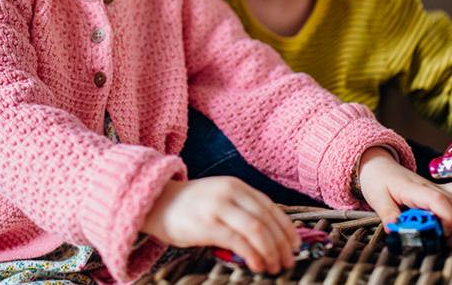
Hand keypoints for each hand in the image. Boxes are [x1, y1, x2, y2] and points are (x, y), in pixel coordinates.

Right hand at [142, 177, 299, 273]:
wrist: (156, 203)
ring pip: (257, 230)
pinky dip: (253, 255)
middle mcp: (230, 193)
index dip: (286, 228)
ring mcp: (218, 207)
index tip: (295, 245)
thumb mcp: (219, 198)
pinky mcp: (207, 225)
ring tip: (275, 267)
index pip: (270, 207)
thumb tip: (269, 234)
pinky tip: (258, 265)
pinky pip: (239, 241)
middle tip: (288, 261)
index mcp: (236, 186)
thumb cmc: (189, 206)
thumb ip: (241, 209)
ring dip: (270, 252)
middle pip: (266, 220)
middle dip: (281, 244)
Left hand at [357, 148, 451, 246]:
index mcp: (414, 189)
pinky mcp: (441, 191)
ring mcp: (438, 188)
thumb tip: (396, 232)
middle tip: (445, 243)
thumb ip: (388, 215)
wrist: (379, 167)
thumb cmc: (379, 181)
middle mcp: (430, 187)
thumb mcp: (377, 199)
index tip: (439, 235)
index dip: (445, 220)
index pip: (438, 200)